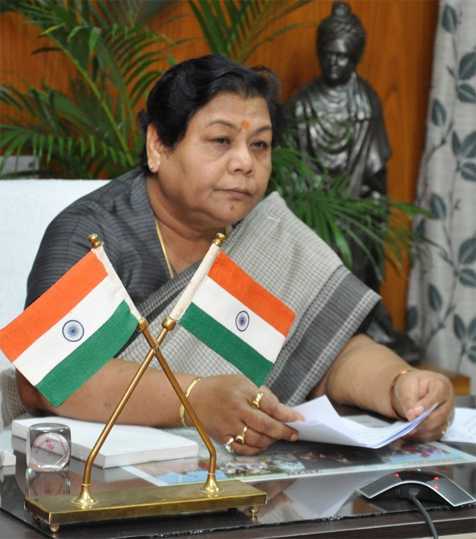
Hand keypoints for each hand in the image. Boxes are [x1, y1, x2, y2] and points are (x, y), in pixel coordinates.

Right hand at [187, 374, 301, 454]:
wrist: (194, 397)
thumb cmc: (222, 387)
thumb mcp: (243, 381)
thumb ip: (263, 394)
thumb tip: (283, 410)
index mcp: (243, 392)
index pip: (270, 405)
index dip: (286, 414)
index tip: (299, 420)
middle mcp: (236, 409)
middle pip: (265, 425)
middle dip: (284, 431)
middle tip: (294, 434)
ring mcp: (229, 425)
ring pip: (257, 439)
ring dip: (271, 441)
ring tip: (277, 437)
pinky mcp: (222, 437)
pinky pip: (244, 448)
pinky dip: (257, 449)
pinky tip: (263, 444)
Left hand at [391, 369, 454, 441]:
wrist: (413, 389)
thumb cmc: (412, 384)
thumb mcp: (406, 386)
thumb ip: (408, 400)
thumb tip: (411, 417)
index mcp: (442, 384)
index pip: (439, 394)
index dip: (428, 404)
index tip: (416, 412)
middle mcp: (449, 400)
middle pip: (441, 414)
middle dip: (425, 422)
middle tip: (410, 426)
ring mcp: (448, 414)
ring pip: (440, 427)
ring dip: (424, 431)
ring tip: (408, 432)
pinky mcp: (443, 425)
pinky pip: (436, 434)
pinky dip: (423, 436)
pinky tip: (411, 435)